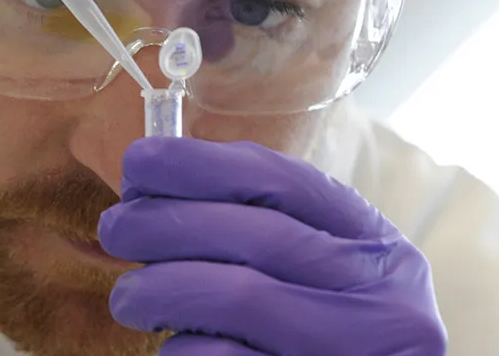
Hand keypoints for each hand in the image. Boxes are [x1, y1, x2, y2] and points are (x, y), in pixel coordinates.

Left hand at [99, 137, 445, 355]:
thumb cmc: (321, 345)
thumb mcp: (324, 284)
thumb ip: (266, 237)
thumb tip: (155, 191)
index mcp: (379, 252)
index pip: (287, 182)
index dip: (202, 164)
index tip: (141, 161)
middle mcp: (383, 301)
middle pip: (255, 234)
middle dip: (164, 222)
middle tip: (116, 229)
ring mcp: (353, 353)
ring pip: (236, 294)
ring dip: (158, 288)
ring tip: (130, 298)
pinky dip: (181, 349)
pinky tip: (174, 346)